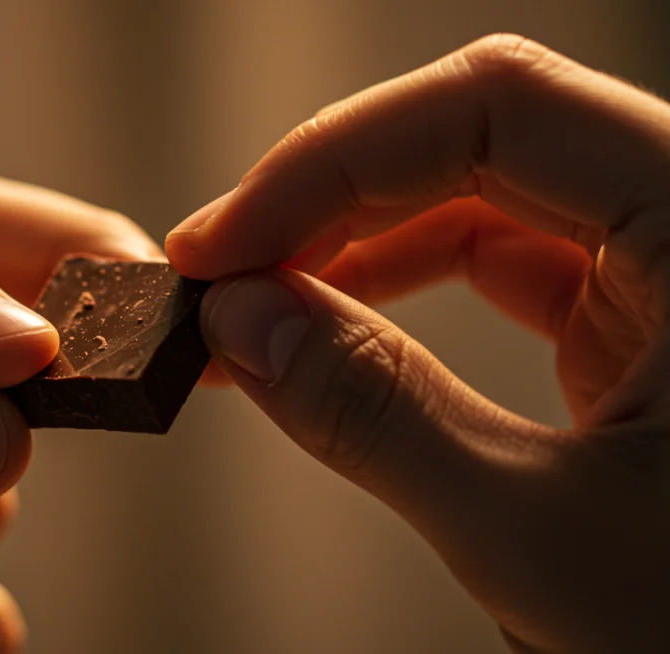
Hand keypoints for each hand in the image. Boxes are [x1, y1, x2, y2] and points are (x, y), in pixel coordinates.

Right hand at [167, 35, 669, 651]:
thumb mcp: (542, 535)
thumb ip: (382, 413)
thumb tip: (245, 324)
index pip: (500, 108)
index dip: (334, 157)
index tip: (226, 243)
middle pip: (482, 136)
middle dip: (328, 197)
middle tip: (219, 271)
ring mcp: (669, 275)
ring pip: (484, 196)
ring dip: (354, 241)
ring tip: (259, 304)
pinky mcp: (639, 328)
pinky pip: (505, 263)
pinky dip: (400, 287)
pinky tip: (333, 326)